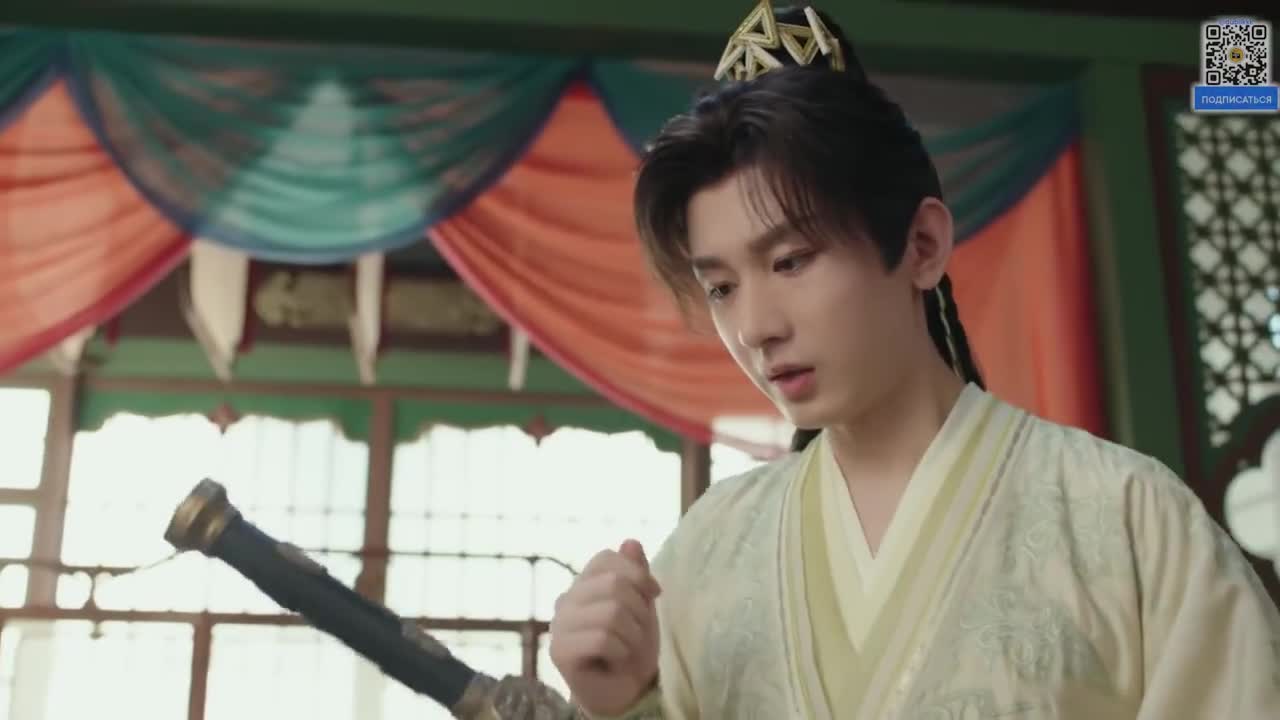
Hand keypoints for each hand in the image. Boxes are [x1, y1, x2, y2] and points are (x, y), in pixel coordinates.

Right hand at [549, 539, 661, 716]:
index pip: (606, 558)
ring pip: (611, 613)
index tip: (654, 594)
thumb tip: (631, 541)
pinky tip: (616, 660)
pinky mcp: (559, 651)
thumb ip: (635, 574)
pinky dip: (621, 652)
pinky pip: (603, 639)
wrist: (625, 691)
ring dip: (633, 636)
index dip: (637, 574)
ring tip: (629, 649)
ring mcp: (559, 625)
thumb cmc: (632, 646)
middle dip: (639, 611)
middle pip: (614, 585)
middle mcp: (566, 599)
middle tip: (638, 633)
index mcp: (583, 583)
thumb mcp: (642, 605)